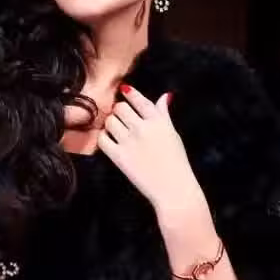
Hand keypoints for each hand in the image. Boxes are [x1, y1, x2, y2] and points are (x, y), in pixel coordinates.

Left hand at [97, 84, 205, 215]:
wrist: (173, 189)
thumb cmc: (176, 162)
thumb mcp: (173, 134)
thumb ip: (164, 114)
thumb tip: (165, 96)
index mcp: (158, 121)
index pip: (139, 99)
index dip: (129, 93)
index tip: (124, 89)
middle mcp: (142, 128)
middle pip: (120, 107)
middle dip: (120, 111)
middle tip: (122, 118)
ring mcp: (129, 142)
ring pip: (110, 121)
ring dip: (111, 123)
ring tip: (117, 130)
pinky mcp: (119, 157)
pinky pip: (102, 139)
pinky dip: (104, 138)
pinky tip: (110, 141)